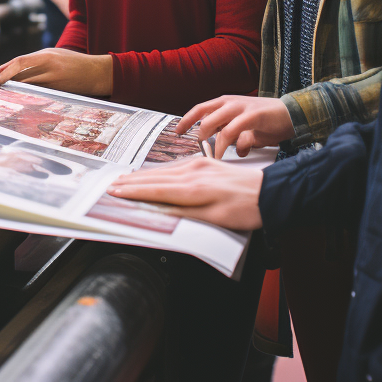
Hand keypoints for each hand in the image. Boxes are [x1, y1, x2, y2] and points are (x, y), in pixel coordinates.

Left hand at [0, 48, 111, 95]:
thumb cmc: (71, 60)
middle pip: (22, 78)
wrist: (95, 73)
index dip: (6, 71)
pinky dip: (29, 95)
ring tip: (10, 91)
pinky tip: (24, 96)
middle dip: (9, 83)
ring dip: (17, 90)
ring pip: (28, 88)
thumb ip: (28, 60)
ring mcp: (54, 83)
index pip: (20, 62)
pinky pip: (38, 94)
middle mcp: (50, 69)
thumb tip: (1, 68)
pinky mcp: (58, 93)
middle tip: (0, 87)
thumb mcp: (51, 54)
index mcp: (47, 55)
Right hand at [107, 157, 263, 229]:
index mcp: (193, 188)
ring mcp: (199, 165)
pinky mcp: (204, 162)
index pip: (156, 191)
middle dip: (132, 182)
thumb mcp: (216, 219)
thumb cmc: (247, 209)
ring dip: (143, 176)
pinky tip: (152, 174)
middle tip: (111, 184)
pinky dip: (159, 172)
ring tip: (125, 179)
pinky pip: (175, 167)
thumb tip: (161, 210)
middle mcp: (193, 172)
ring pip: (163, 172)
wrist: (270, 192)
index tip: (115, 193)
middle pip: (155, 179)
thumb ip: (186, 213)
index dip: (134, 192)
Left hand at [175, 95, 294, 157]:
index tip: (178, 132)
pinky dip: (230, 144)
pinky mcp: (252, 115)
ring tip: (214, 157)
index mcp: (224, 102)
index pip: (199, 109)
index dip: (187, 120)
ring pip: (215, 124)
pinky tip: (235, 154)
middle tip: (201, 151)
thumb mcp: (244, 127)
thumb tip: (228, 149)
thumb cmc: (267, 121)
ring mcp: (240, 107)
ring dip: (212, 143)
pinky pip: (233, 131)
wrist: (292, 113)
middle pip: (204, 118)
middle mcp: (229, 102)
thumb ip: (232, 135)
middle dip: (199, 137)